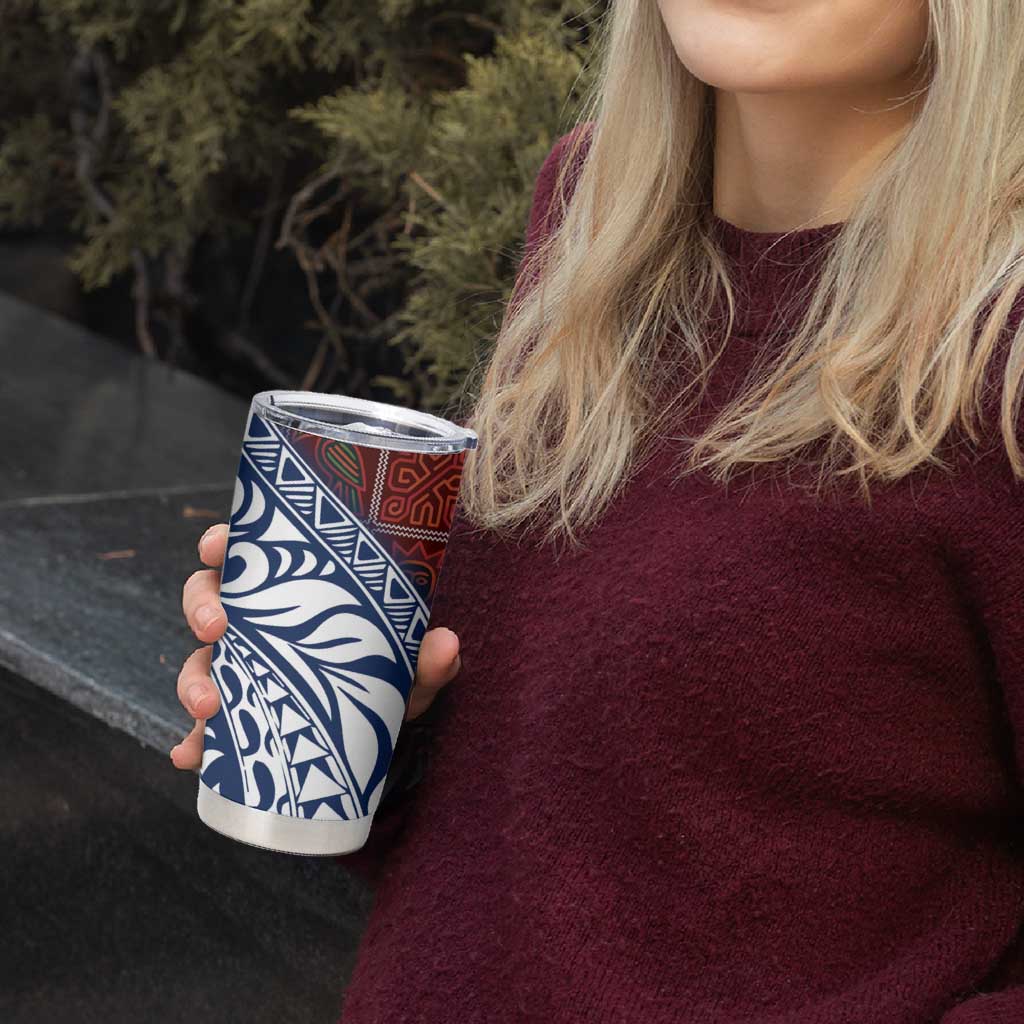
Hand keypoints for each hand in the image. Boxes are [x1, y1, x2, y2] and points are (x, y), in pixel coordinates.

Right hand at [169, 522, 461, 769]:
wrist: (381, 729)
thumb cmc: (387, 673)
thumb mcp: (407, 665)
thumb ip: (426, 657)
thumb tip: (447, 644)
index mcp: (290, 590)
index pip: (247, 554)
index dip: (221, 544)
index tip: (217, 546)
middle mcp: (257, 623)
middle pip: (207, 599)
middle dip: (201, 609)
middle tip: (216, 628)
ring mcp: (242, 669)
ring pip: (198, 661)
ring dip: (193, 680)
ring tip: (208, 706)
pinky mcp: (239, 716)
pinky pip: (204, 728)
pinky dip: (192, 743)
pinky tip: (189, 756)